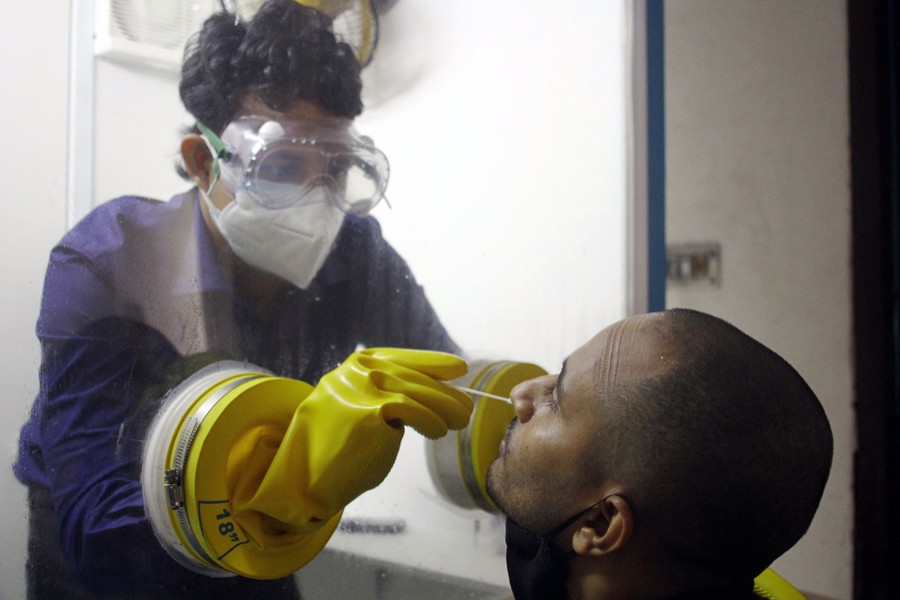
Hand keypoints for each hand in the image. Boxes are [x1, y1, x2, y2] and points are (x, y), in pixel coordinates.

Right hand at [230, 348, 472, 536]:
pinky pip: (413, 411)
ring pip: (417, 392)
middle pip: (413, 375)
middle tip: (466, 407)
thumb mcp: (357, 409)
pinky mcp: (371, 413)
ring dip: (445, 408)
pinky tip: (438, 431)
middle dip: (445, 392)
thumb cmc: (334, 448)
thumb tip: (430, 395)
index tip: (458, 368)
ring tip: (460, 421)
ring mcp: (363, 390)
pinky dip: (431, 421)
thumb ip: (383, 396)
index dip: (432, 362)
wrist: (302, 478)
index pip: (401, 357)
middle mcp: (357, 372)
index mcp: (353, 366)